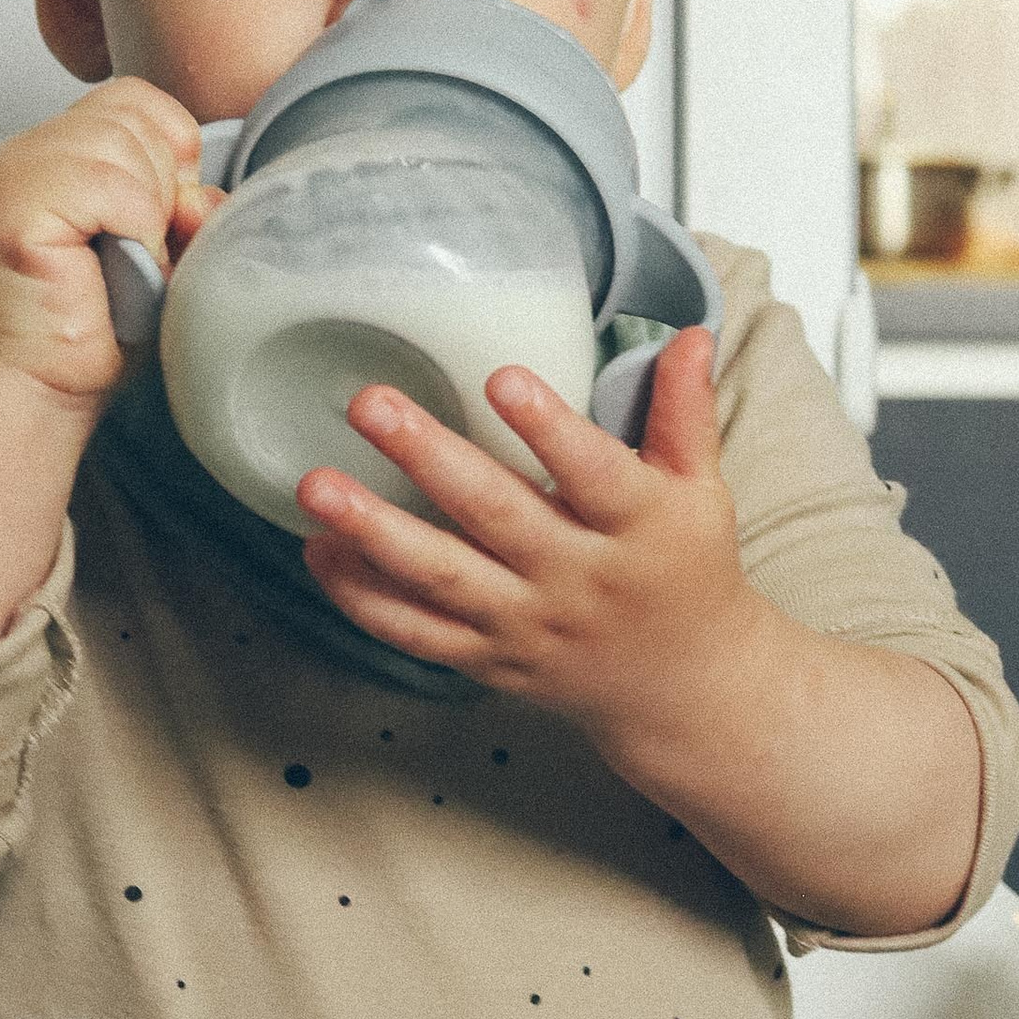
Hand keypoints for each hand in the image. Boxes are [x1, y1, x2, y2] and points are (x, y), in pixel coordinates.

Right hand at [0, 80, 221, 411]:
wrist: (39, 388)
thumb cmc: (92, 328)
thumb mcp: (160, 249)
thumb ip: (184, 204)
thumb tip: (204, 195)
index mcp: (57, 149)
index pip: (134, 98)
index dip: (168, 152)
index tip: (160, 218)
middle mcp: (27, 149)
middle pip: (132, 115)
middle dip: (161, 185)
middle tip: (139, 250)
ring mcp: (13, 170)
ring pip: (121, 142)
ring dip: (146, 210)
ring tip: (123, 262)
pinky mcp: (10, 202)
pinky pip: (107, 183)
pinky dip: (132, 226)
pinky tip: (112, 264)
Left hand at [294, 325, 760, 771]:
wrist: (678, 686)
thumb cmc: (687, 569)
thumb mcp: (702, 490)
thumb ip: (685, 412)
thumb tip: (690, 332)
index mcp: (638, 528)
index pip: (594, 474)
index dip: (548, 429)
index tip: (500, 377)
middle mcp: (577, 579)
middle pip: (497, 516)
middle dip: (428, 458)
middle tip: (371, 403)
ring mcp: (526, 623)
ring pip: (444, 579)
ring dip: (374, 532)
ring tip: (316, 485)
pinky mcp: (488, 659)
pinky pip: (417, 633)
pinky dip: (363, 597)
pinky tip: (319, 550)